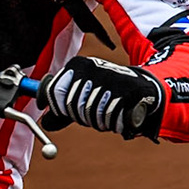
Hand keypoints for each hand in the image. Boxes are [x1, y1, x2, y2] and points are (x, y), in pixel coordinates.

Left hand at [38, 56, 164, 139]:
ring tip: (108, 113)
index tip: (66, 114)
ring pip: (92, 114)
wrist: (143, 88)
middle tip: (92, 115)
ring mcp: (111, 78)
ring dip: (99, 121)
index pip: (56, 91)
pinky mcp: (129, 91)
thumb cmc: (107, 92)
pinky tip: (120, 115)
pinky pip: (112, 117)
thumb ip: (64, 109)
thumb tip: (45, 124)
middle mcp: (93, 68)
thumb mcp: (83, 96)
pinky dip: (114, 123)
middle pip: (74, 106)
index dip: (58, 108)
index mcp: (79, 65)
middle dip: (82, 118)